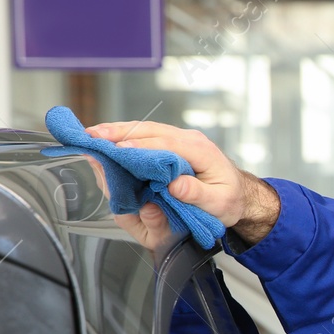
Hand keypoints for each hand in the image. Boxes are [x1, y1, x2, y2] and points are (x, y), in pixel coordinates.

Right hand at [83, 120, 281, 244]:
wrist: (241, 195)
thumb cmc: (230, 199)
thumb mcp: (220, 203)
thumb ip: (198, 194)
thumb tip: (175, 185)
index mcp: (201, 151)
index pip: (166, 144)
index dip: (141, 146)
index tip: (119, 149)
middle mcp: (189, 139)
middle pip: (149, 130)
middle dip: (119, 132)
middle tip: (92, 135)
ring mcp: (180, 139)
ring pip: (144, 130)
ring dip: (117, 131)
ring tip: (92, 134)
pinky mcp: (172, 145)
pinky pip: (146, 136)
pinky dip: (125, 136)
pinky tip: (107, 140)